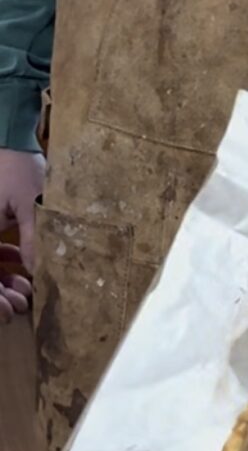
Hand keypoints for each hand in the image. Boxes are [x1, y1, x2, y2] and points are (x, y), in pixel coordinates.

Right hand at [0, 147, 44, 321]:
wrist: (8, 138)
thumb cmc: (17, 166)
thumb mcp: (30, 204)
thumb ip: (34, 238)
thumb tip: (40, 272)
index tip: (9, 312)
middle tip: (21, 305)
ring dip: (2, 280)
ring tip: (25, 291)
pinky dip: (3, 261)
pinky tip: (23, 267)